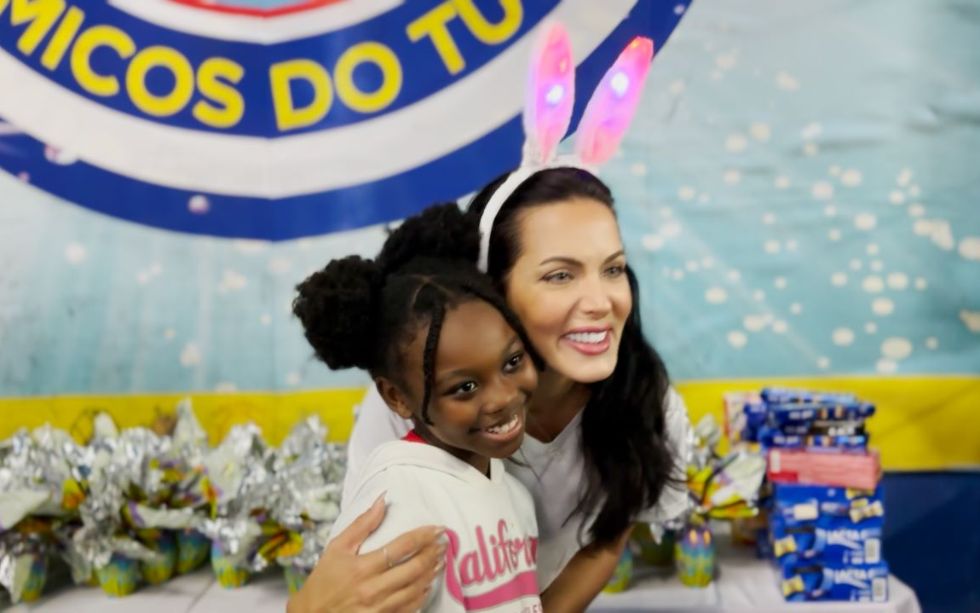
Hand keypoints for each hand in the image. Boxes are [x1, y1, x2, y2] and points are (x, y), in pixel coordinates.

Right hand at [287, 494, 445, 612]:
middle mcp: (373, 588)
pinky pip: (409, 608)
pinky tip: (427, 585)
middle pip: (414, 568)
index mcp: (362, 567)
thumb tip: (382, 499)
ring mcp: (379, 608)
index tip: (438, 528)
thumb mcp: (336, 548)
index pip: (402, 546)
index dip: (423, 535)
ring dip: (431, 573)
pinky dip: (422, 596)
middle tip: (444, 543)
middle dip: (433, 554)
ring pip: (415, 589)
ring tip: (440, 561)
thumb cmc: (323, 581)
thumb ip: (362, 524)